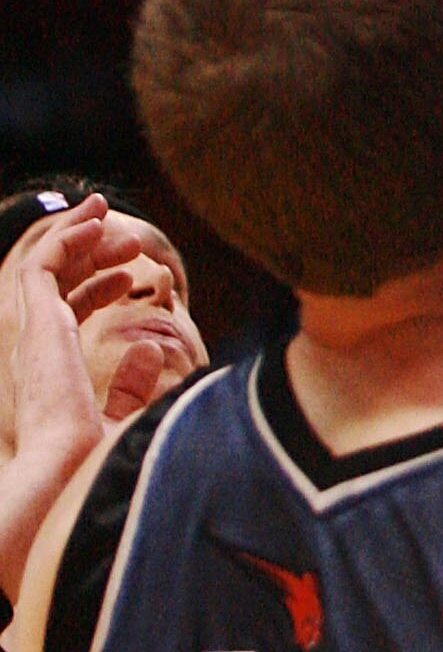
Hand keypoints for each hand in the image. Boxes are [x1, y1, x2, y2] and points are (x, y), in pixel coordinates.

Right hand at [0, 201, 117, 600]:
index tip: (127, 273)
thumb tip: (151, 351)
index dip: (93, 288)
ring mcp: (35, 342)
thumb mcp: (119, 422)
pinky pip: (40, 269)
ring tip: (107, 213)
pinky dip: (64, 240)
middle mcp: (38, 357)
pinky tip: (96, 226)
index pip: (64, 320)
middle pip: (53, 289)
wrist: (66, 485)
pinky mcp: (37, 328)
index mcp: (53, 379)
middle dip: (85, 253)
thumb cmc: (91, 473)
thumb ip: (128, 388)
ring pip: (43, 270)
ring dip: (75, 235)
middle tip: (122, 233)